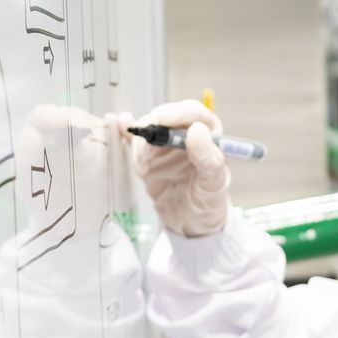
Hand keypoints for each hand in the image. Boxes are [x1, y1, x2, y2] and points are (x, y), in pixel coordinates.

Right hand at [126, 99, 230, 237]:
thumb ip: (208, 158)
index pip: (193, 113)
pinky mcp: (149, 157)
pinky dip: (127, 133)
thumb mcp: (214, 184)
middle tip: (146, 149)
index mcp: (210, 134)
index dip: (176, 113)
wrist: (192, 225)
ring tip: (144, 168)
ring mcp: (166, 145)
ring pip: (148, 131)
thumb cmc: (209, 203)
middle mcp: (186, 134)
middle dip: (153, 128)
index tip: (162, 121)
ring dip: (141, 145)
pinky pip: (136, 140)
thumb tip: (196, 129)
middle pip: (166, 117)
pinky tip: (123, 125)